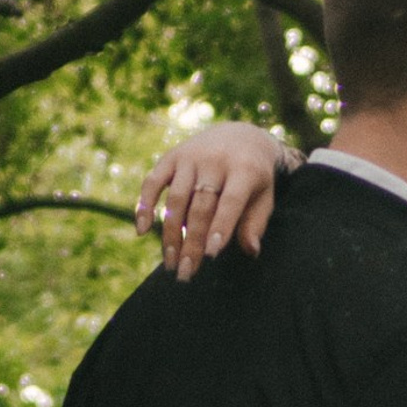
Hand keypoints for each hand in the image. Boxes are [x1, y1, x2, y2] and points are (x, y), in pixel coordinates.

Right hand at [135, 122, 282, 278]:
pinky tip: (142, 230)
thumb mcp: (264, 195)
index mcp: (244, 169)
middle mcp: (215, 161)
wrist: (240, 134)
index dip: (220, 227)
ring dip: (170, 233)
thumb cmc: (253, 175)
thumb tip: (251, 251)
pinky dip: (144, 205)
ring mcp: (191, 157)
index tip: (211, 254)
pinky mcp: (171, 156)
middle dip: (191, 241)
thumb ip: (256, 222)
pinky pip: (153, 181)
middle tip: (186, 272)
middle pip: (200, 206)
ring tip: (170, 262)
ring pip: (176, 199)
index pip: (229, 202)